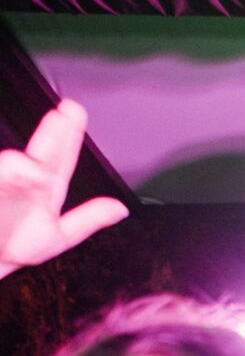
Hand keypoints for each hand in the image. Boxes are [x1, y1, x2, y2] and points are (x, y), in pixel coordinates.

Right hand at [0, 100, 127, 281]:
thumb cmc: (18, 244)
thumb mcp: (60, 236)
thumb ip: (89, 220)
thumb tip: (120, 208)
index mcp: (45, 187)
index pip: (61, 156)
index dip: (68, 133)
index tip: (74, 111)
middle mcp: (24, 180)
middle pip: (40, 154)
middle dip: (52, 134)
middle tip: (64, 114)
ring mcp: (2, 183)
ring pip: (11, 167)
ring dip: (21, 166)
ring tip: (33, 168)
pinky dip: (2, 179)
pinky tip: (8, 173)